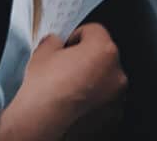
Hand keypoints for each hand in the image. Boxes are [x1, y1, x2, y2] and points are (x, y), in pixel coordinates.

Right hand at [0, 25, 126, 140]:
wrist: (39, 124)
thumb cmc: (43, 90)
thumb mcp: (43, 53)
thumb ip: (55, 41)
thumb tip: (56, 42)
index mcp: (103, 49)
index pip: (94, 31)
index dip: (76, 37)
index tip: (67, 46)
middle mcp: (116, 72)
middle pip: (103, 55)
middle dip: (87, 59)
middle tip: (67, 69)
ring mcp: (117, 97)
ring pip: (106, 80)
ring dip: (93, 81)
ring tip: (70, 90)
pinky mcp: (113, 117)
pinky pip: (105, 102)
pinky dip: (94, 101)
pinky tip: (75, 105)